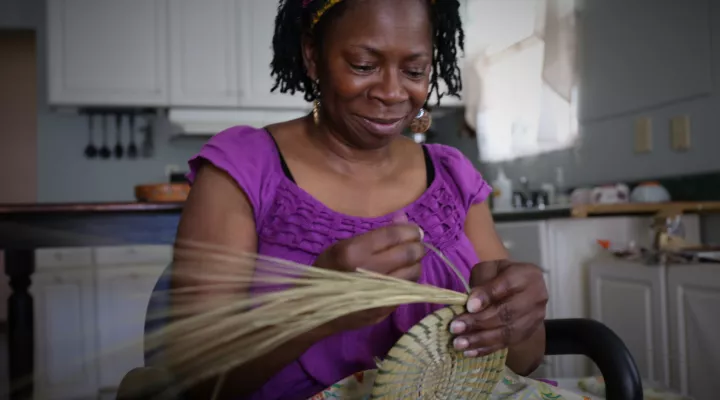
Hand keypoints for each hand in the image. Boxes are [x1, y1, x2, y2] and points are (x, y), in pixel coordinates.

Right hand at [313, 216, 423, 334]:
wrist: (315, 308)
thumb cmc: (328, 271)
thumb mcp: (344, 245)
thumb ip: (375, 234)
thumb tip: (403, 219)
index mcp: (354, 252)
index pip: (393, 235)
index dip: (409, 230)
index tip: (414, 230)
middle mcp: (368, 272)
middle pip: (408, 253)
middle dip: (417, 246)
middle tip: (416, 244)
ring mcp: (378, 293)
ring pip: (413, 273)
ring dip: (415, 263)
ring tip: (408, 260)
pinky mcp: (384, 310)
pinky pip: (408, 290)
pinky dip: (409, 280)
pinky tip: (402, 276)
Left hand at [449, 259, 547, 356]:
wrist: (522, 288)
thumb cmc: (500, 275)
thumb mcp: (490, 269)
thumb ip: (481, 282)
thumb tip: (471, 304)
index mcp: (527, 275)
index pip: (507, 285)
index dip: (487, 296)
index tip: (469, 306)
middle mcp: (536, 297)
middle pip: (507, 313)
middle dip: (478, 322)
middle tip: (455, 328)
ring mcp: (535, 318)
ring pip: (507, 332)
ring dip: (480, 339)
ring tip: (459, 343)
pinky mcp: (528, 333)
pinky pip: (507, 343)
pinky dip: (487, 348)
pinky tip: (470, 351)